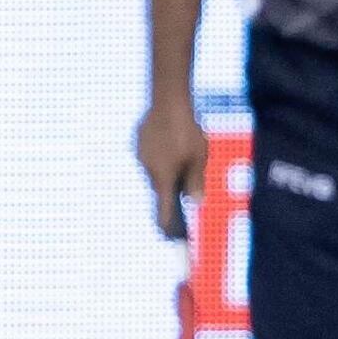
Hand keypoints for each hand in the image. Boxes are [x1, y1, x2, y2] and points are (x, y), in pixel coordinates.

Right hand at [137, 93, 207, 242]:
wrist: (168, 102)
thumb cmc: (187, 133)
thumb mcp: (199, 160)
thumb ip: (196, 183)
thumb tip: (196, 202)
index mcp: (164, 178)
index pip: (163, 209)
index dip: (167, 224)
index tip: (168, 237)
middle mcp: (148, 169)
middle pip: (160, 187)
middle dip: (171, 189)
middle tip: (186, 184)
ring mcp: (141, 154)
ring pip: (155, 169)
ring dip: (167, 168)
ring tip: (183, 154)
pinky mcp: (139, 141)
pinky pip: (150, 155)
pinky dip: (160, 155)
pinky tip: (172, 141)